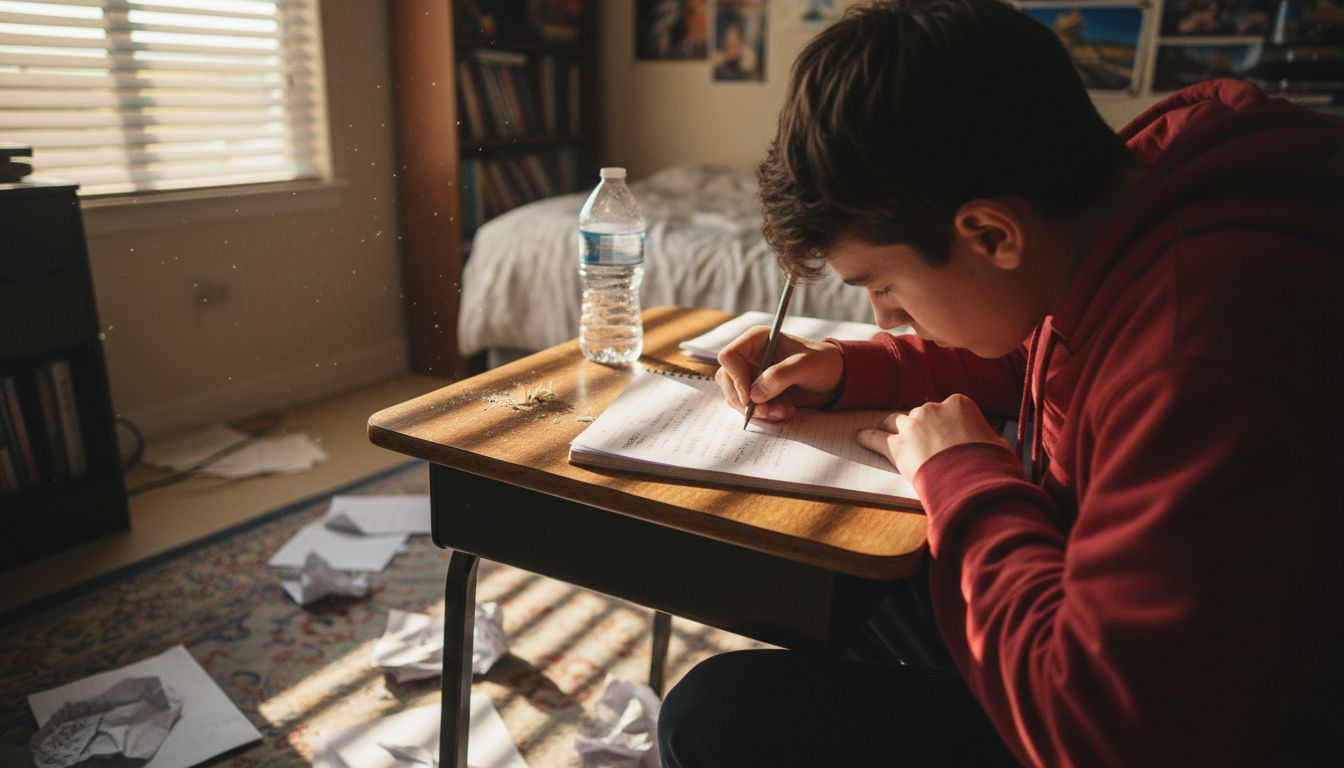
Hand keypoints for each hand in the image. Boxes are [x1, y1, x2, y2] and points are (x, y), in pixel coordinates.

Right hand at [716, 327, 843, 420]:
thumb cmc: (822, 363)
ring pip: (736, 397)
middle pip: (726, 380)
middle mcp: (750, 357)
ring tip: (783, 411)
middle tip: (766, 412)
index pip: (729, 357)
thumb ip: (780, 376)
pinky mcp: (759, 394)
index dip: (735, 378)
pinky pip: (749, 408)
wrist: (836, 379)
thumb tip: (754, 394)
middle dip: (744, 400)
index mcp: (756, 341)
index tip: (750, 398)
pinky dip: (765, 414)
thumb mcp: (804, 366)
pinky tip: (786, 412)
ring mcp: (752, 376)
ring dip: (757, 410)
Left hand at [856, 394, 1008, 477]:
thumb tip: (990, 442)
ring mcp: (912, 425)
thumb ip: (987, 437)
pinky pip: (876, 438)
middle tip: (922, 441)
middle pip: (921, 415)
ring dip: (893, 429)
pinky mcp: (896, 446)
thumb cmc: (990, 463)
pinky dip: (867, 437)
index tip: (947, 434)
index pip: (948, 409)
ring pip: (896, 422)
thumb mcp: (998, 445)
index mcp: (959, 403)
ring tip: (886, 433)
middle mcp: (933, 409)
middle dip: (921, 427)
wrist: (972, 480)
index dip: (946, 424)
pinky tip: (860, 437)